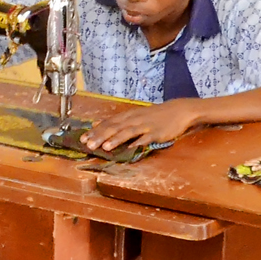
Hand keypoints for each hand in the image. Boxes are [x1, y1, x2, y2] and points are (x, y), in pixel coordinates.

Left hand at [81, 97, 200, 152]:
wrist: (178, 110)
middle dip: (100, 136)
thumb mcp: (134, 115)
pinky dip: (137, 143)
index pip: (107, 123)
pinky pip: (145, 138)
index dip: (95, 131)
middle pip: (114, 127)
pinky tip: (130, 149)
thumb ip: (117, 121)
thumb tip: (97, 125)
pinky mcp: (156, 132)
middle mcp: (134, 119)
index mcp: (127, 116)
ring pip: (127, 132)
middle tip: (88, 145)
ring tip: (104, 147)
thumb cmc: (154, 115)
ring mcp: (145, 125)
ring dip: (115, 140)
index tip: (82, 139)